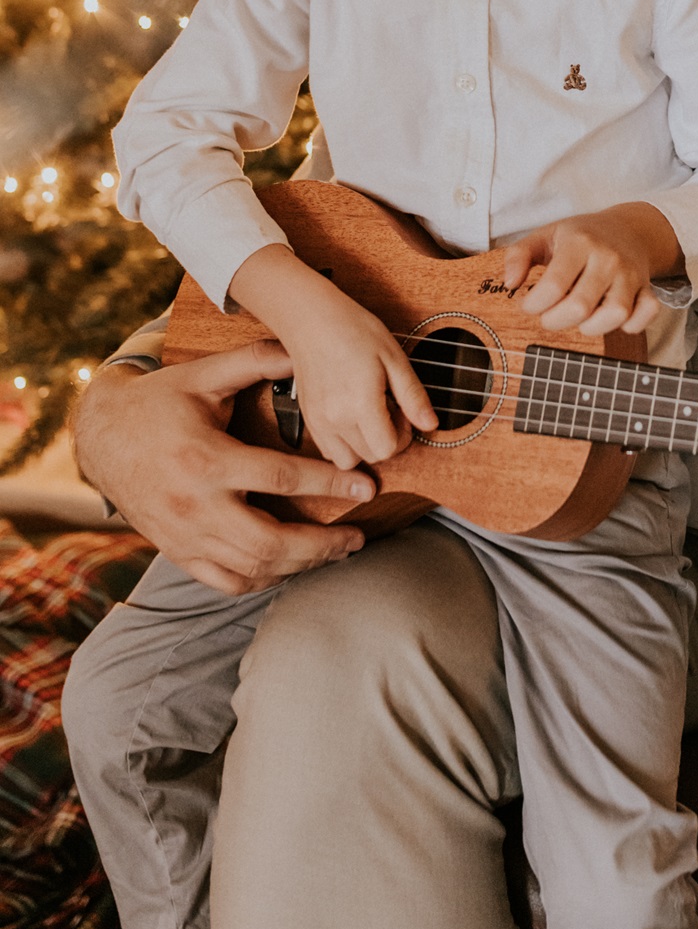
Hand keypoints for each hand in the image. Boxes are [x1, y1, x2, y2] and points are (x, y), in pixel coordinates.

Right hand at [72, 343, 377, 594]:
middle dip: (322, 544)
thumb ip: (253, 362)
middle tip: (357, 537)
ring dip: (300, 565)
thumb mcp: (202, 375)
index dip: (329, 483)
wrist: (100, 437)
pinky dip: (262, 580)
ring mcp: (185, 535)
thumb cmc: (157, 401)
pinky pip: (225, 582)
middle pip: (270, 540)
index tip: (365, 487)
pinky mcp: (178, 551)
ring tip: (335, 552)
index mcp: (207, 458)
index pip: (280, 477)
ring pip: (252, 567)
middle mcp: (195, 504)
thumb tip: (300, 347)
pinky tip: (289, 567)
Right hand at [230, 247, 437, 471]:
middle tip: (389, 407)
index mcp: (359, 404)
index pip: (388, 449)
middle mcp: (335, 419)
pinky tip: (352, 416)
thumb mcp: (394, 358)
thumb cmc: (354, 330)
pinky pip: (328, 449)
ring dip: (365, 446)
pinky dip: (344, 443)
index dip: (404, 434)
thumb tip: (431, 424)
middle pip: (371, 456)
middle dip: (388, 439)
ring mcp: (318, 421)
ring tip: (370, 415)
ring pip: (347, 460)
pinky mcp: (308, 418)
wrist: (313, 319)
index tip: (403, 410)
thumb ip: (413, 396)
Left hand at [503, 202, 681, 336]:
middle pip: (581, 306)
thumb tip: (510, 284)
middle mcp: (608, 258)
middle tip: (548, 317)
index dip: (534, 304)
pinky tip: (611, 320)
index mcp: (579, 242)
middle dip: (555, 321)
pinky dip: (631, 324)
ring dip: (592, 327)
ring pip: (616, 314)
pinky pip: (648, 313)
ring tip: (578, 320)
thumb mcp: (545, 235)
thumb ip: (518, 255)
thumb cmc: (580, 236)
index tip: (528, 305)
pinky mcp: (647, 288)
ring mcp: (630, 274)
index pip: (554, 285)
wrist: (627, 228)